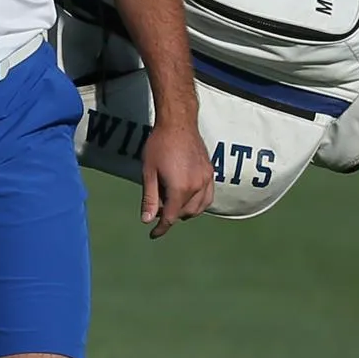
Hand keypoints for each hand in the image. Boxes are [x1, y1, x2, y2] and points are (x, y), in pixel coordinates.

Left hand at [141, 120, 213, 238]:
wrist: (178, 123)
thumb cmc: (159, 145)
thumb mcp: (148, 172)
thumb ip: (149, 198)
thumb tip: (147, 220)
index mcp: (180, 188)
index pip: (171, 216)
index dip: (161, 228)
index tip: (154, 234)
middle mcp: (197, 187)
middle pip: (185, 213)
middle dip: (171, 215)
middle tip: (156, 207)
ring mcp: (207, 180)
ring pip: (199, 208)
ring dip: (185, 211)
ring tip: (170, 202)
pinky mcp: (211, 173)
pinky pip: (208, 197)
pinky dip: (198, 203)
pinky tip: (186, 197)